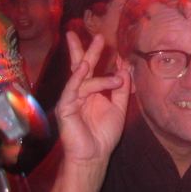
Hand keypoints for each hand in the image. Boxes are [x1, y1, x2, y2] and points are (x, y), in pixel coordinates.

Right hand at [55, 32, 130, 165]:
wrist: (94, 156)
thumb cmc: (103, 135)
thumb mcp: (119, 108)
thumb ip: (122, 90)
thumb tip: (125, 69)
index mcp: (91, 92)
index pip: (93, 70)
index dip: (101, 58)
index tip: (112, 46)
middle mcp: (79, 92)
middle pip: (82, 66)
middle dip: (88, 50)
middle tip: (97, 35)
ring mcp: (71, 99)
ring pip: (84, 79)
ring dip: (101, 76)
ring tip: (118, 77)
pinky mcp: (65, 108)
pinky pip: (71, 89)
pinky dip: (78, 78)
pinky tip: (84, 69)